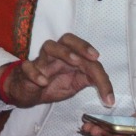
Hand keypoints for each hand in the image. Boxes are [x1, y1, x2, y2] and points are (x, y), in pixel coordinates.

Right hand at [0, 33, 114, 108]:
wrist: (26, 91)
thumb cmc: (51, 84)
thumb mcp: (74, 84)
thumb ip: (88, 79)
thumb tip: (106, 83)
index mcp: (70, 58)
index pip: (86, 57)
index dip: (100, 74)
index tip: (109, 96)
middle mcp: (56, 55)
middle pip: (67, 39)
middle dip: (82, 45)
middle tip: (94, 56)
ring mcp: (41, 62)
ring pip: (49, 46)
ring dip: (63, 52)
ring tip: (75, 61)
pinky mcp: (26, 70)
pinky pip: (28, 66)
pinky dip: (36, 73)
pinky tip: (43, 81)